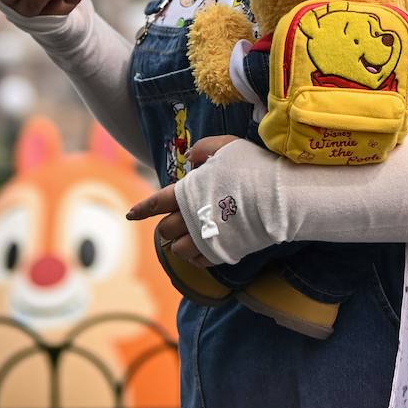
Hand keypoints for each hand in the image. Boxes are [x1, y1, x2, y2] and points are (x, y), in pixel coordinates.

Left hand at [126, 136, 239, 266]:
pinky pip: (198, 262)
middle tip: (177, 219)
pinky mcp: (221, 254)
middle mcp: (191, 219)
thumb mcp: (226, 146)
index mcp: (187, 192)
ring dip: (179, 243)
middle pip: (166, 229)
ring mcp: (205, 239)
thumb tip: (191, 157)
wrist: (277, 197)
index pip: (156, 203)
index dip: (141, 209)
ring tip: (189, 236)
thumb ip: (204, 148)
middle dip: (167, 224)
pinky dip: (195, 256)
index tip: (130, 215)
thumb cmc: (251, 167)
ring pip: (178, 249)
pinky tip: (201, 248)